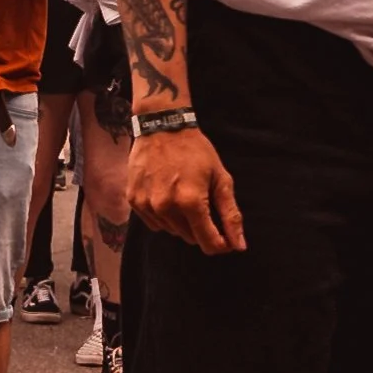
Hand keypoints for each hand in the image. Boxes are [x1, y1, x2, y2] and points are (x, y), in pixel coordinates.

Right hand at [129, 126, 245, 254]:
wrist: (162, 127)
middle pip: (190, 238)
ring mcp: (147, 205)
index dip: (220, 244)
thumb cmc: (196, 151)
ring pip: (172, 231)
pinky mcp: (134, 201)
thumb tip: (239, 246)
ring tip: (182, 194)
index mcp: (191, 202)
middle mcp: (166, 207)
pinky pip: (154, 223)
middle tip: (201, 202)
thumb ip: (230, 214)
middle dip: (200, 228)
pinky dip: (164, 216)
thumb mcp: (221, 178)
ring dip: (181, 221)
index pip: (208, 242)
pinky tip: (167, 195)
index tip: (225, 239)